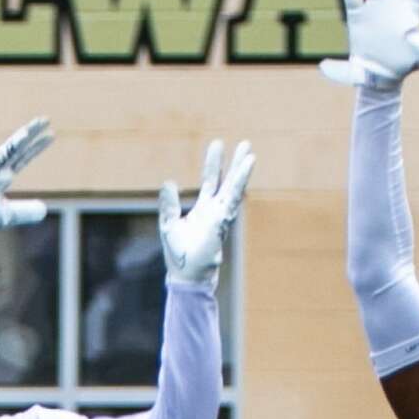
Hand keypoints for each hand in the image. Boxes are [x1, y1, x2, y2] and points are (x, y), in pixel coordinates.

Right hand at [0, 117, 53, 240]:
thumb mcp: (10, 215)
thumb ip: (26, 211)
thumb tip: (44, 209)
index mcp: (3, 176)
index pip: (23, 157)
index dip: (36, 147)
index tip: (51, 135)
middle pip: (16, 149)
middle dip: (30, 134)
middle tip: (46, 120)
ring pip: (5, 153)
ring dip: (18, 141)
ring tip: (30, 130)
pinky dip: (2, 157)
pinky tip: (12, 147)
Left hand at [158, 139, 254, 285]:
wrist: (186, 274)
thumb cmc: (178, 255)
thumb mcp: (168, 223)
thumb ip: (169, 203)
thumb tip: (169, 181)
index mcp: (203, 210)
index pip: (210, 182)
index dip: (214, 165)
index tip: (218, 146)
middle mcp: (214, 210)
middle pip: (227, 181)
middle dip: (234, 163)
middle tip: (244, 144)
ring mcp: (220, 215)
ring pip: (234, 187)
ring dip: (241, 169)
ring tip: (249, 151)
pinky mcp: (222, 219)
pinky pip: (233, 197)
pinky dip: (239, 181)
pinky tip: (247, 168)